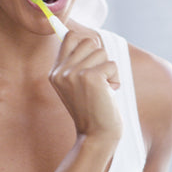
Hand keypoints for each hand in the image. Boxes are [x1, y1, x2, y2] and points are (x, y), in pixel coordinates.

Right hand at [49, 30, 121, 144]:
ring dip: (108, 70)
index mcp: (55, 72)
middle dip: (100, 58)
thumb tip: (88, 38)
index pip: (70, 36)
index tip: (91, 54)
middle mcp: (61, 71)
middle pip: (89, 41)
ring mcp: (73, 73)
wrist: (96, 136)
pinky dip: (115, 79)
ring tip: (103, 89)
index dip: (85, 42)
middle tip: (98, 79)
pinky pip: (112, 65)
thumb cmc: (92, 110)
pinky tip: (107, 94)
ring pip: (102, 52)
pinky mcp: (90, 77)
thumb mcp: (78, 85)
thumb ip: (77, 63)